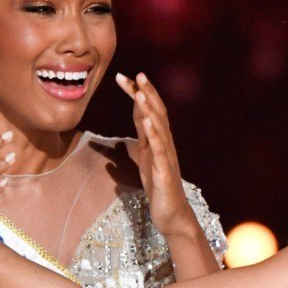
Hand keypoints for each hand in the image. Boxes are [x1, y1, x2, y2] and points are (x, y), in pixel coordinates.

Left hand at [116, 72, 194, 236]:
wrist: (172, 214)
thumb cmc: (158, 189)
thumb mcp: (141, 163)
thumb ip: (132, 148)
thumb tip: (115, 143)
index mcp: (157, 141)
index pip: (147, 112)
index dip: (137, 94)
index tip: (124, 77)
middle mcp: (164, 144)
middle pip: (156, 112)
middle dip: (146, 92)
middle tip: (136, 74)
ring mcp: (167, 156)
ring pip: (160, 127)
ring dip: (149, 108)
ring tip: (140, 91)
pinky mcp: (165, 171)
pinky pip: (160, 149)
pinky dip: (154, 133)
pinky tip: (147, 121)